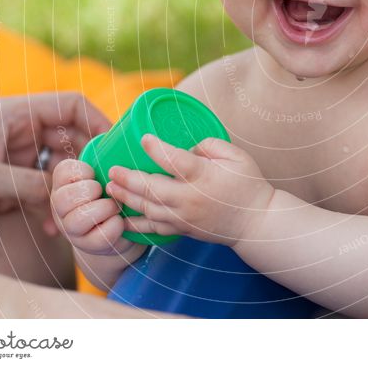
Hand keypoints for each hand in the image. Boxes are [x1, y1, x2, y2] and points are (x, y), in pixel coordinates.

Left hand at [0, 92, 110, 236]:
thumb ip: (29, 184)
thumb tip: (69, 194)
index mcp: (15, 115)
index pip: (70, 106)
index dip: (98, 121)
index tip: (116, 148)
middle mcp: (22, 133)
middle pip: (73, 138)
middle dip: (89, 163)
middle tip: (101, 190)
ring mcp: (18, 160)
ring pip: (63, 169)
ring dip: (72, 191)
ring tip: (74, 214)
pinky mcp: (11, 186)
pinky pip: (46, 193)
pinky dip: (54, 209)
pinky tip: (52, 228)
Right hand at [50, 159, 137, 256]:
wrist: (118, 229)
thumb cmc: (112, 193)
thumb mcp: (105, 173)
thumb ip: (106, 158)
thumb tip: (124, 135)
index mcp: (63, 184)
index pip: (64, 171)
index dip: (84, 171)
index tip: (95, 176)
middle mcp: (60, 207)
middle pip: (65, 197)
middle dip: (92, 191)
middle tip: (106, 192)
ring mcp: (71, 229)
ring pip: (79, 218)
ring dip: (104, 209)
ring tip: (115, 207)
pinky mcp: (87, 246)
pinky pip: (100, 236)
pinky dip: (115, 226)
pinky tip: (119, 222)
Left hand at [105, 135, 274, 246]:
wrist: (256, 223)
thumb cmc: (248, 185)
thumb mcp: (236, 156)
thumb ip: (210, 145)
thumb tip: (186, 147)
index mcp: (204, 176)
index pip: (176, 161)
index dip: (157, 149)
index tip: (144, 138)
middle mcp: (190, 199)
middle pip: (152, 189)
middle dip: (128, 179)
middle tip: (112, 170)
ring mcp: (184, 217)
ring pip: (148, 209)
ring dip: (127, 198)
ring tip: (111, 188)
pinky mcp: (182, 230)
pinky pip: (153, 229)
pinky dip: (135, 224)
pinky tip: (122, 217)